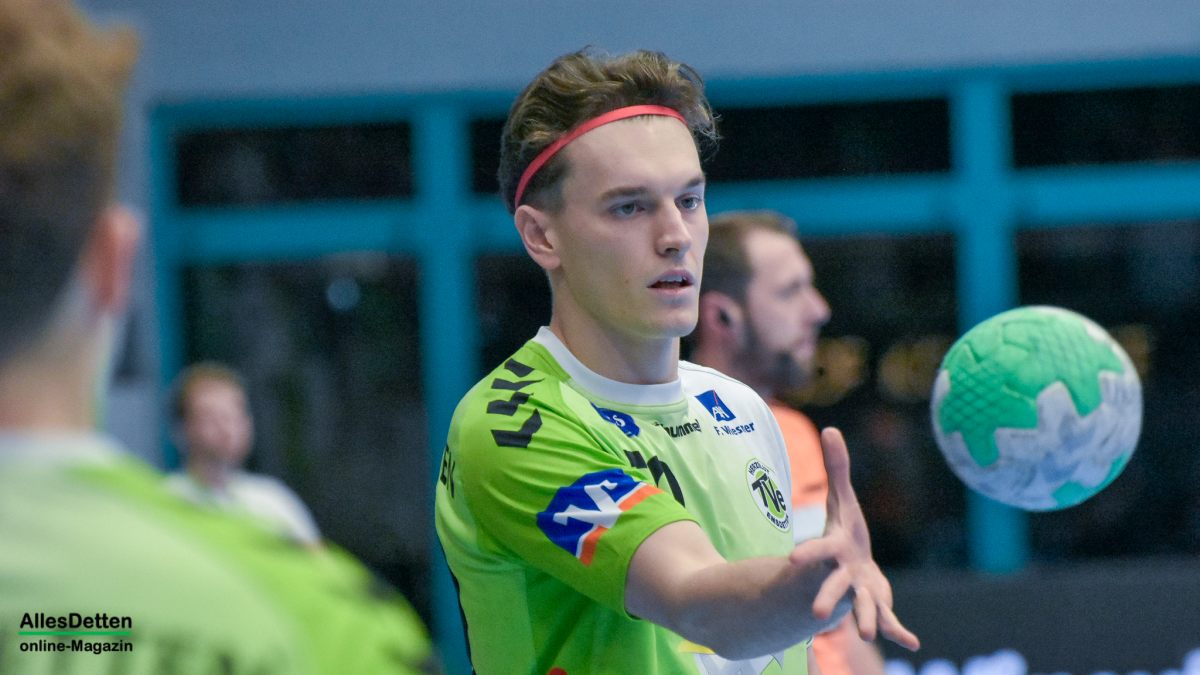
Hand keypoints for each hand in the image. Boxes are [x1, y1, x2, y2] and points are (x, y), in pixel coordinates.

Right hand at [788, 427, 919, 651]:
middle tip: (817, 617)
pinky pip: (888, 619)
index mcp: (834, 550)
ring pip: (861, 608)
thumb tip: (830, 429)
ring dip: (865, 621)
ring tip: (868, 636)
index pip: (819, 550)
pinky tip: (912, 644)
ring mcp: (859, 593)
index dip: (807, 554)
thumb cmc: (844, 533)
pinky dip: (898, 631)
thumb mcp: (843, 500)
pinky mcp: (877, 605)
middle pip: (833, 587)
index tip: (792, 561)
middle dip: (825, 599)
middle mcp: (843, 575)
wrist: (851, 568)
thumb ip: (837, 467)